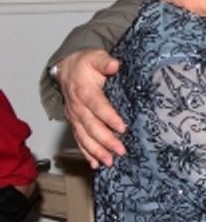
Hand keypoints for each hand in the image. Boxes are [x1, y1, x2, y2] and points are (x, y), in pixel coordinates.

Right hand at [58, 49, 125, 167]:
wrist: (67, 68)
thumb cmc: (85, 64)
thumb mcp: (95, 57)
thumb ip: (104, 61)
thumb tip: (114, 64)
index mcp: (84, 91)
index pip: (98, 106)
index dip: (109, 117)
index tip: (122, 127)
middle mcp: (77, 107)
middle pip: (91, 126)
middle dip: (105, 140)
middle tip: (120, 151)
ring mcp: (75, 117)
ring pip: (84, 137)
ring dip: (96, 151)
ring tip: (109, 162)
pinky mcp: (75, 123)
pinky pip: (79, 140)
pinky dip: (87, 153)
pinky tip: (95, 164)